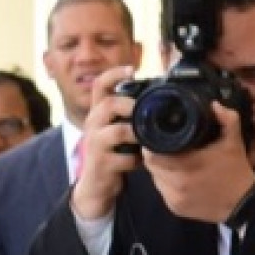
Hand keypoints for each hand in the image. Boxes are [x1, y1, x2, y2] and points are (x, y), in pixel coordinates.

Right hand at [71, 69, 141, 220]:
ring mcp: (95, 144)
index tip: (132, 69)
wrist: (96, 184)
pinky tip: (143, 162)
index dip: (114, 74)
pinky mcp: (101, 163)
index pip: (100, 85)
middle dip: (130, 105)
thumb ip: (131, 114)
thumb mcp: (118, 129)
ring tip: (148, 140)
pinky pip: (125, 158)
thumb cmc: (113, 153)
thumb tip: (161, 96)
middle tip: (145, 111)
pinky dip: (138, 160)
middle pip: (108, 104)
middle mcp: (93, 125)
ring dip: (138, 134)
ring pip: (117, 131)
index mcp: (99, 113)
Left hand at [143, 101, 254, 222]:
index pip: (151, 156)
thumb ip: (226, 120)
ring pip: (155, 179)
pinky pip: (163, 192)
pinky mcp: (175, 209)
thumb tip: (214, 104)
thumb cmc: (236, 170)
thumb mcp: (233, 142)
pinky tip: (178, 177)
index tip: (154, 137)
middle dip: (155, 156)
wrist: (243, 204)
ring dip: (160, 170)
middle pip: (151, 166)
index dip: (149, 145)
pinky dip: (167, 183)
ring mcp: (174, 198)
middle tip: (163, 148)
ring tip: (171, 162)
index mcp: (186, 165)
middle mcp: (176, 184)